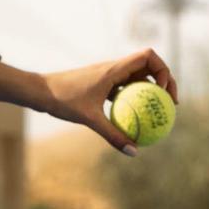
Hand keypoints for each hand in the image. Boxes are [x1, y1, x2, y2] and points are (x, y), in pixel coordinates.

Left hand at [39, 48, 178, 154]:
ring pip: (134, 78)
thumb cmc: (62, 101)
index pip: (148, 56)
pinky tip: (132, 118)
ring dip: (147, 90)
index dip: (163, 70)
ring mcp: (106, 75)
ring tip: (155, 112)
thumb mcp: (89, 119)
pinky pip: (122, 88)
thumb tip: (133, 152)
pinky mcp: (99, 83)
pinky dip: (131, 98)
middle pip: (147, 66)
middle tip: (169, 104)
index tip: (164, 92)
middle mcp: (112, 68)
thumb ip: (112, 135)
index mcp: (113, 68)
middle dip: (162, 81)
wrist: (39, 91)